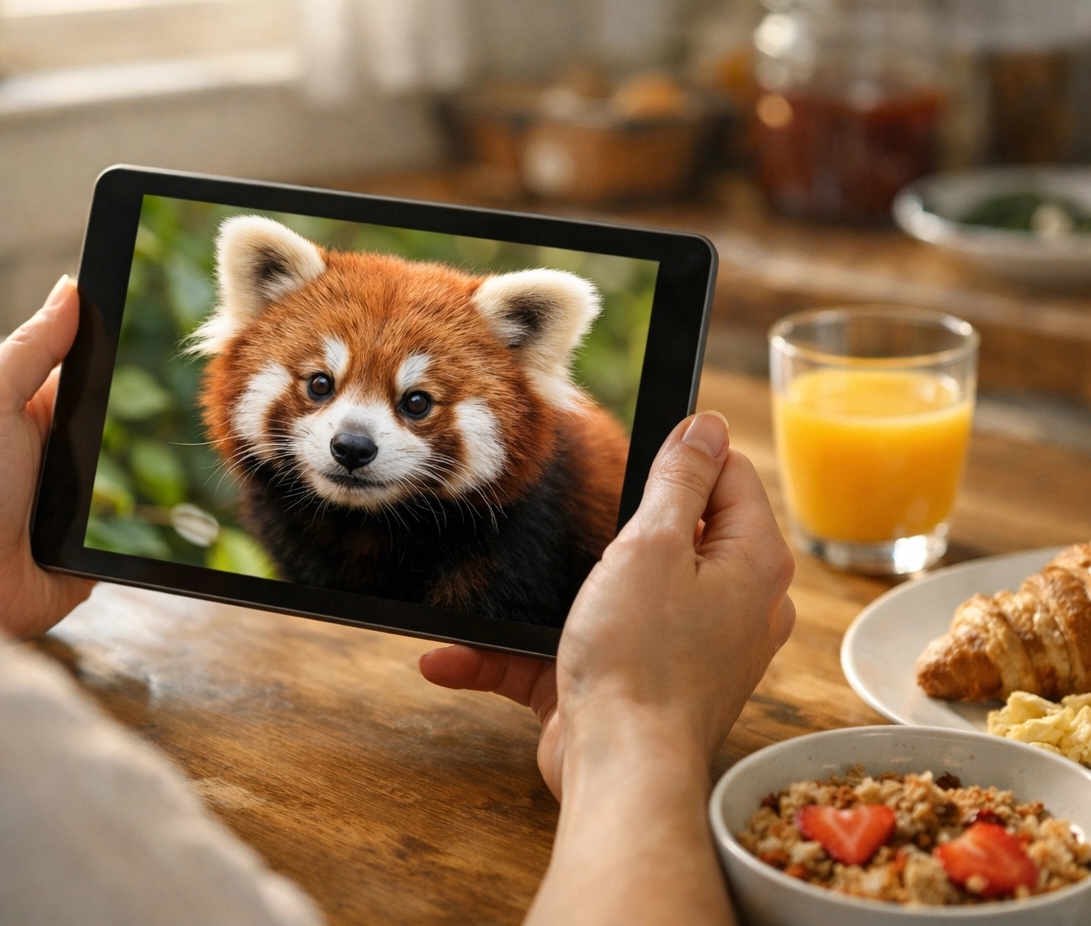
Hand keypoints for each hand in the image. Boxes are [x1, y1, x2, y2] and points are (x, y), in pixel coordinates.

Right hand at [420, 411, 795, 798]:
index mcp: (749, 563)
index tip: (634, 451)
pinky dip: (513, 657)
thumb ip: (680, 480)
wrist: (620, 773)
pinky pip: (567, 656)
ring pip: (607, 595)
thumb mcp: (653, 544)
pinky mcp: (629, 688)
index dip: (683, 454)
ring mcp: (679, 650)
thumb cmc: (642, 660)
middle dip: (609, 525)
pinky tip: (449, 656)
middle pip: (671, 532)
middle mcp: (728, 606)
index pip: (730, 477)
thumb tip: (709, 426)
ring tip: (494, 580)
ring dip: (543, 597)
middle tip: (570, 511)